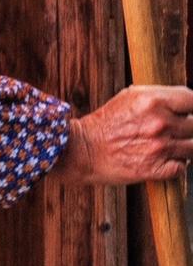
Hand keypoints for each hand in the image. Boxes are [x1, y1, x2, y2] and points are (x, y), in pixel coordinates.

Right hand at [57, 85, 192, 184]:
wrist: (83, 149)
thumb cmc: (106, 122)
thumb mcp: (130, 97)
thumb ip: (158, 97)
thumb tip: (182, 101)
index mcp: (154, 100)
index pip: (192, 99)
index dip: (192, 106)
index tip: (189, 111)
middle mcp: (160, 123)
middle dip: (188, 127)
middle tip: (175, 130)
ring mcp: (160, 147)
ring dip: (185, 147)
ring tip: (169, 145)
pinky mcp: (156, 169)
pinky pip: (182, 167)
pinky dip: (177, 165)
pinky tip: (164, 159)